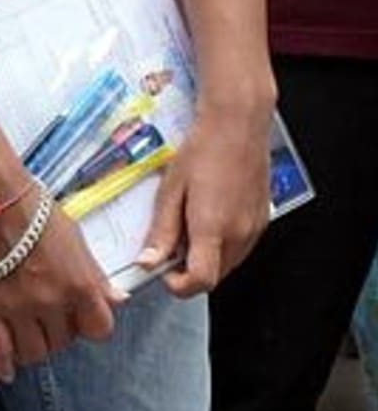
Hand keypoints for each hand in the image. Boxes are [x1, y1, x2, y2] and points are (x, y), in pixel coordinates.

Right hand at [0, 192, 124, 382]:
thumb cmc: (34, 210)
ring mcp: (18, 309)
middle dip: (56, 334)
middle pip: (62, 343)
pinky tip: (4, 368)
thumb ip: (94, 275)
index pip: (98, 330)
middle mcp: (52, 303)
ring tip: (23, 335)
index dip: (88, 326)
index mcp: (80, 285)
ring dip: (31, 348)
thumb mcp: (76, 239)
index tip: (78, 320)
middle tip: (44, 320)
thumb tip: (117, 300)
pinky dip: (1, 365)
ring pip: (32, 352)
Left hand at [139, 103, 272, 297]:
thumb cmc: (203, 150)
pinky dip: (222, 245)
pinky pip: (240, 248)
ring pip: (228, 265)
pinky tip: (207, 219)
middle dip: (189, 271)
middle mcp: (239, 233)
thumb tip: (148, 261)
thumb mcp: (170, 190)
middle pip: (214, 277)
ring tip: (188, 227)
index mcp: (213, 228)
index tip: (162, 272)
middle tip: (169, 246)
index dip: (178, 285)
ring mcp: (255, 228)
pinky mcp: (262, 220)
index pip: (200, 281)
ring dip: (206, 259)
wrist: (237, 124)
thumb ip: (161, 231)